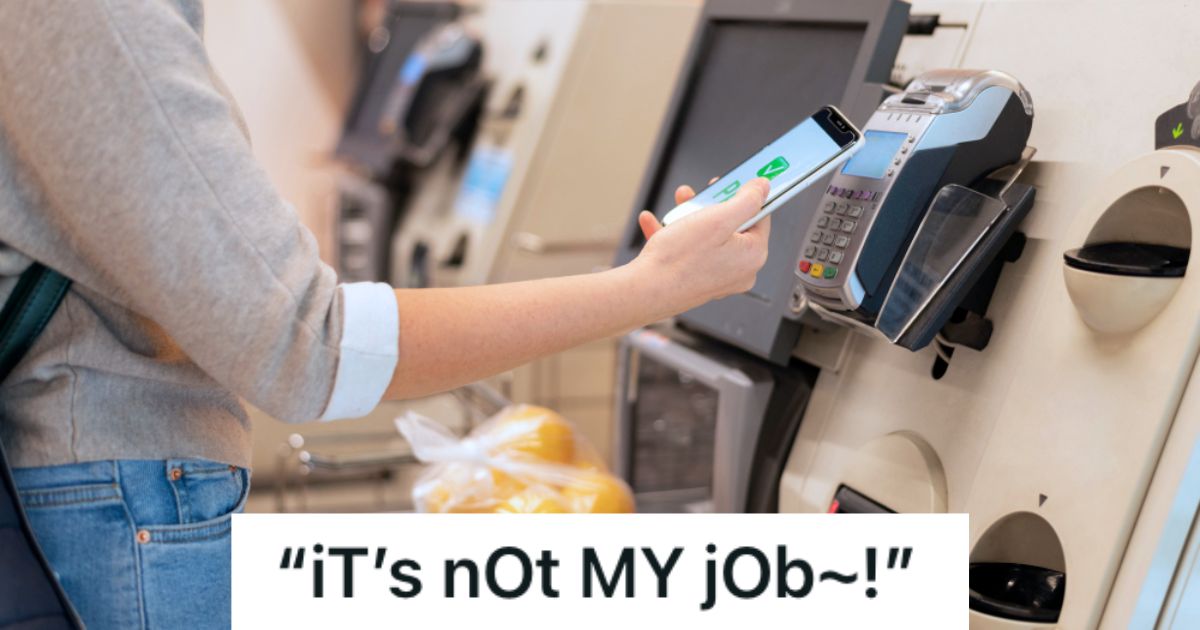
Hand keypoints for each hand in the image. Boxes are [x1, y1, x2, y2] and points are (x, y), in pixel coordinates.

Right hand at [629, 176, 771, 317]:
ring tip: (673, 209)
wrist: (645, 292)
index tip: (729, 183)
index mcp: (753, 255)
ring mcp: (719, 279)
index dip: (743, 195)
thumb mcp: (718, 218)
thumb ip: (747, 200)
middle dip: (710, 206)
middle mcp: (740, 270)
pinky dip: (674, 236)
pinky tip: (654, 223)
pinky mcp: (698, 282)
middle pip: (732, 226)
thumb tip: (763, 187)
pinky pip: (691, 253)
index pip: (760, 216)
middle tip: (696, 194)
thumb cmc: (680, 259)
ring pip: (708, 238)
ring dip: (689, 218)